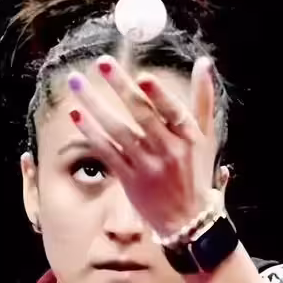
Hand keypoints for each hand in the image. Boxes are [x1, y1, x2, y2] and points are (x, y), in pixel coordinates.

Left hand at [66, 55, 218, 236]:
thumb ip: (203, 99)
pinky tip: (76, 114)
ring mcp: (147, 166)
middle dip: (120, 87)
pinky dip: (90, 133)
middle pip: (141, 115)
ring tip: (77, 82)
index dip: (159, 96)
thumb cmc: (196, 172)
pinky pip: (106, 152)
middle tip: (102, 63)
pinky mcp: (129, 180)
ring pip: (117, 130)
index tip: (143, 77)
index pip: (174, 112)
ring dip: (95, 104)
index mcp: (189, 138)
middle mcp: (168, 151)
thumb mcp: (207, 137)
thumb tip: (204, 62)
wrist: (187, 220)